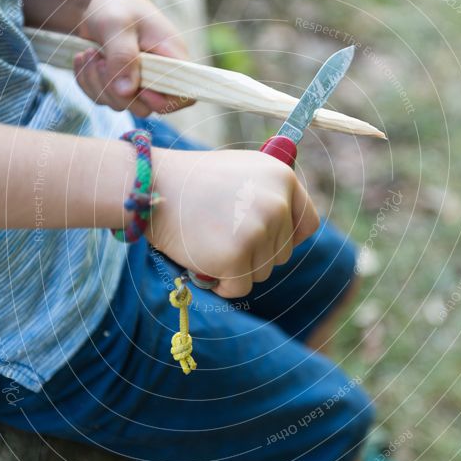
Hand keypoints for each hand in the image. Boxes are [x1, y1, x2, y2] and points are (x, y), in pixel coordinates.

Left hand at [73, 0, 193, 115]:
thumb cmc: (113, 4)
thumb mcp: (117, 25)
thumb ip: (123, 57)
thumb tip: (126, 91)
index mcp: (172, 56)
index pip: (185, 95)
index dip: (163, 101)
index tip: (138, 87)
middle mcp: (159, 73)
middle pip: (145, 107)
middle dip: (115, 90)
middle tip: (100, 61)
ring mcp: (138, 81)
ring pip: (120, 104)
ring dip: (97, 83)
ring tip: (89, 54)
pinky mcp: (118, 84)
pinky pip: (103, 98)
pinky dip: (87, 82)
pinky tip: (84, 58)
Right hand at [148, 148, 319, 297]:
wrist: (153, 187)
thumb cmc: (194, 182)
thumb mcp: (243, 172)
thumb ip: (270, 194)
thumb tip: (290, 224)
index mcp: (283, 178)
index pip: (307, 224)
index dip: (287, 237)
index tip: (266, 241)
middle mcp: (277, 203)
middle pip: (282, 253)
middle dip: (254, 253)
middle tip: (220, 233)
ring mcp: (258, 231)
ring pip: (262, 272)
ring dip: (237, 268)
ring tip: (209, 240)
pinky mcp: (237, 257)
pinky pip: (240, 288)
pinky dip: (221, 283)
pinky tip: (202, 258)